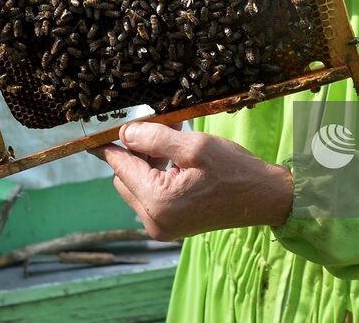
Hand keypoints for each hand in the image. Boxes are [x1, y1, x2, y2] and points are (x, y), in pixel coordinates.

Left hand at [89, 121, 291, 240]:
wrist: (263, 198)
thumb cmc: (233, 169)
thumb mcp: (195, 145)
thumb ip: (155, 137)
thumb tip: (124, 133)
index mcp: (158, 201)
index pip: (120, 166)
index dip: (110, 145)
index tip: (95, 132)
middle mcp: (154, 221)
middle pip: (123, 178)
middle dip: (135, 153)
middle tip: (158, 131)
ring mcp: (161, 228)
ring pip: (134, 187)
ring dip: (145, 165)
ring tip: (172, 146)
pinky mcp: (169, 227)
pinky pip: (148, 198)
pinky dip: (155, 178)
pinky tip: (176, 163)